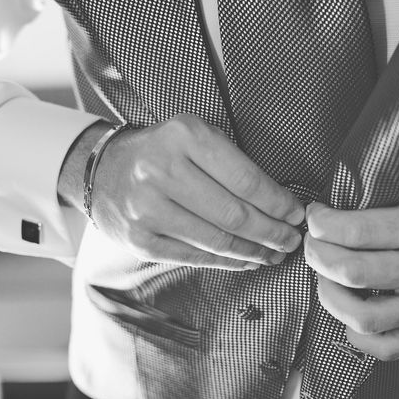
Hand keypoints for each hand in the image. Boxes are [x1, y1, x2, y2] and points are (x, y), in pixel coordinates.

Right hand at [63, 115, 304, 269]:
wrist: (101, 171)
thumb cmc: (162, 153)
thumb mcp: (194, 138)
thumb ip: (232, 164)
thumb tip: (280, 204)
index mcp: (184, 136)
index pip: (246, 179)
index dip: (278, 203)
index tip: (296, 214)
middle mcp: (162, 170)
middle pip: (235, 214)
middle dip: (272, 232)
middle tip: (292, 240)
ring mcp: (147, 209)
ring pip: (218, 240)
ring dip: (254, 251)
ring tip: (275, 254)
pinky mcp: (140, 240)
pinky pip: (195, 257)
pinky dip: (228, 262)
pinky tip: (247, 260)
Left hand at [304, 196, 398, 360]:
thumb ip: (387, 216)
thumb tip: (335, 223)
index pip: (357, 230)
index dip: (322, 224)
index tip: (314, 218)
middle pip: (351, 271)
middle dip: (317, 256)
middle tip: (313, 247)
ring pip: (363, 316)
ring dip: (330, 297)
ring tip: (327, 280)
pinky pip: (388, 348)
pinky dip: (359, 336)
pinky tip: (351, 318)